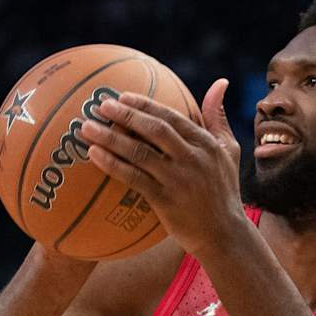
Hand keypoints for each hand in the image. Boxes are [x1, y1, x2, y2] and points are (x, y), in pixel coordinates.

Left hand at [79, 78, 248, 258]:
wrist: (224, 234)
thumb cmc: (224, 190)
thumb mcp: (229, 150)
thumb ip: (218, 117)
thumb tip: (220, 81)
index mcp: (206, 143)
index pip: (172, 117)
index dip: (145, 105)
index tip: (122, 96)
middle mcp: (193, 158)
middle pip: (154, 130)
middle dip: (125, 115)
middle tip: (100, 106)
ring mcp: (178, 180)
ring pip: (139, 153)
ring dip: (111, 138)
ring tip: (87, 127)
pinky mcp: (166, 201)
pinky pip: (134, 178)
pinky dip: (113, 164)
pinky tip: (94, 155)